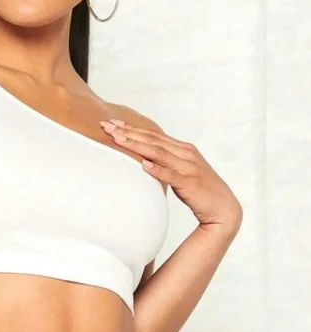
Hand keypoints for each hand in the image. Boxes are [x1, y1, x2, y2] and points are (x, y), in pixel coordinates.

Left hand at [100, 119, 242, 232]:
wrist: (225, 209)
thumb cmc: (199, 190)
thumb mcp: (180, 170)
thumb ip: (165, 161)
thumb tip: (142, 157)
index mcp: (182, 148)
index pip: (152, 134)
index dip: (132, 128)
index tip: (112, 122)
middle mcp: (185, 154)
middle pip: (152, 139)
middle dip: (127, 132)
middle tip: (106, 126)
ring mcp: (189, 167)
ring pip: (158, 153)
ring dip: (136, 145)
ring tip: (117, 140)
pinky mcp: (190, 183)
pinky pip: (171, 175)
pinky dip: (157, 169)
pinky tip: (143, 165)